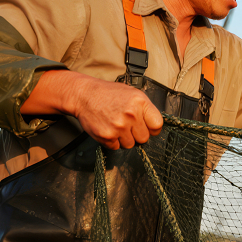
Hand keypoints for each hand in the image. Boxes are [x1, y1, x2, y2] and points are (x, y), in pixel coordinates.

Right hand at [23, 70, 162, 149]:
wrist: (84, 95)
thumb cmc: (109, 94)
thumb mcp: (132, 94)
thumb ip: (145, 109)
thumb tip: (155, 126)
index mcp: (140, 103)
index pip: (157, 125)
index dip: (152, 129)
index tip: (147, 127)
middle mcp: (131, 115)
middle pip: (144, 138)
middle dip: (137, 135)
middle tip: (128, 126)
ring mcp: (119, 126)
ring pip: (130, 145)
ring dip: (124, 139)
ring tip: (116, 126)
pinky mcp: (107, 136)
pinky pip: (116, 147)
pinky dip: (113, 141)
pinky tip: (108, 129)